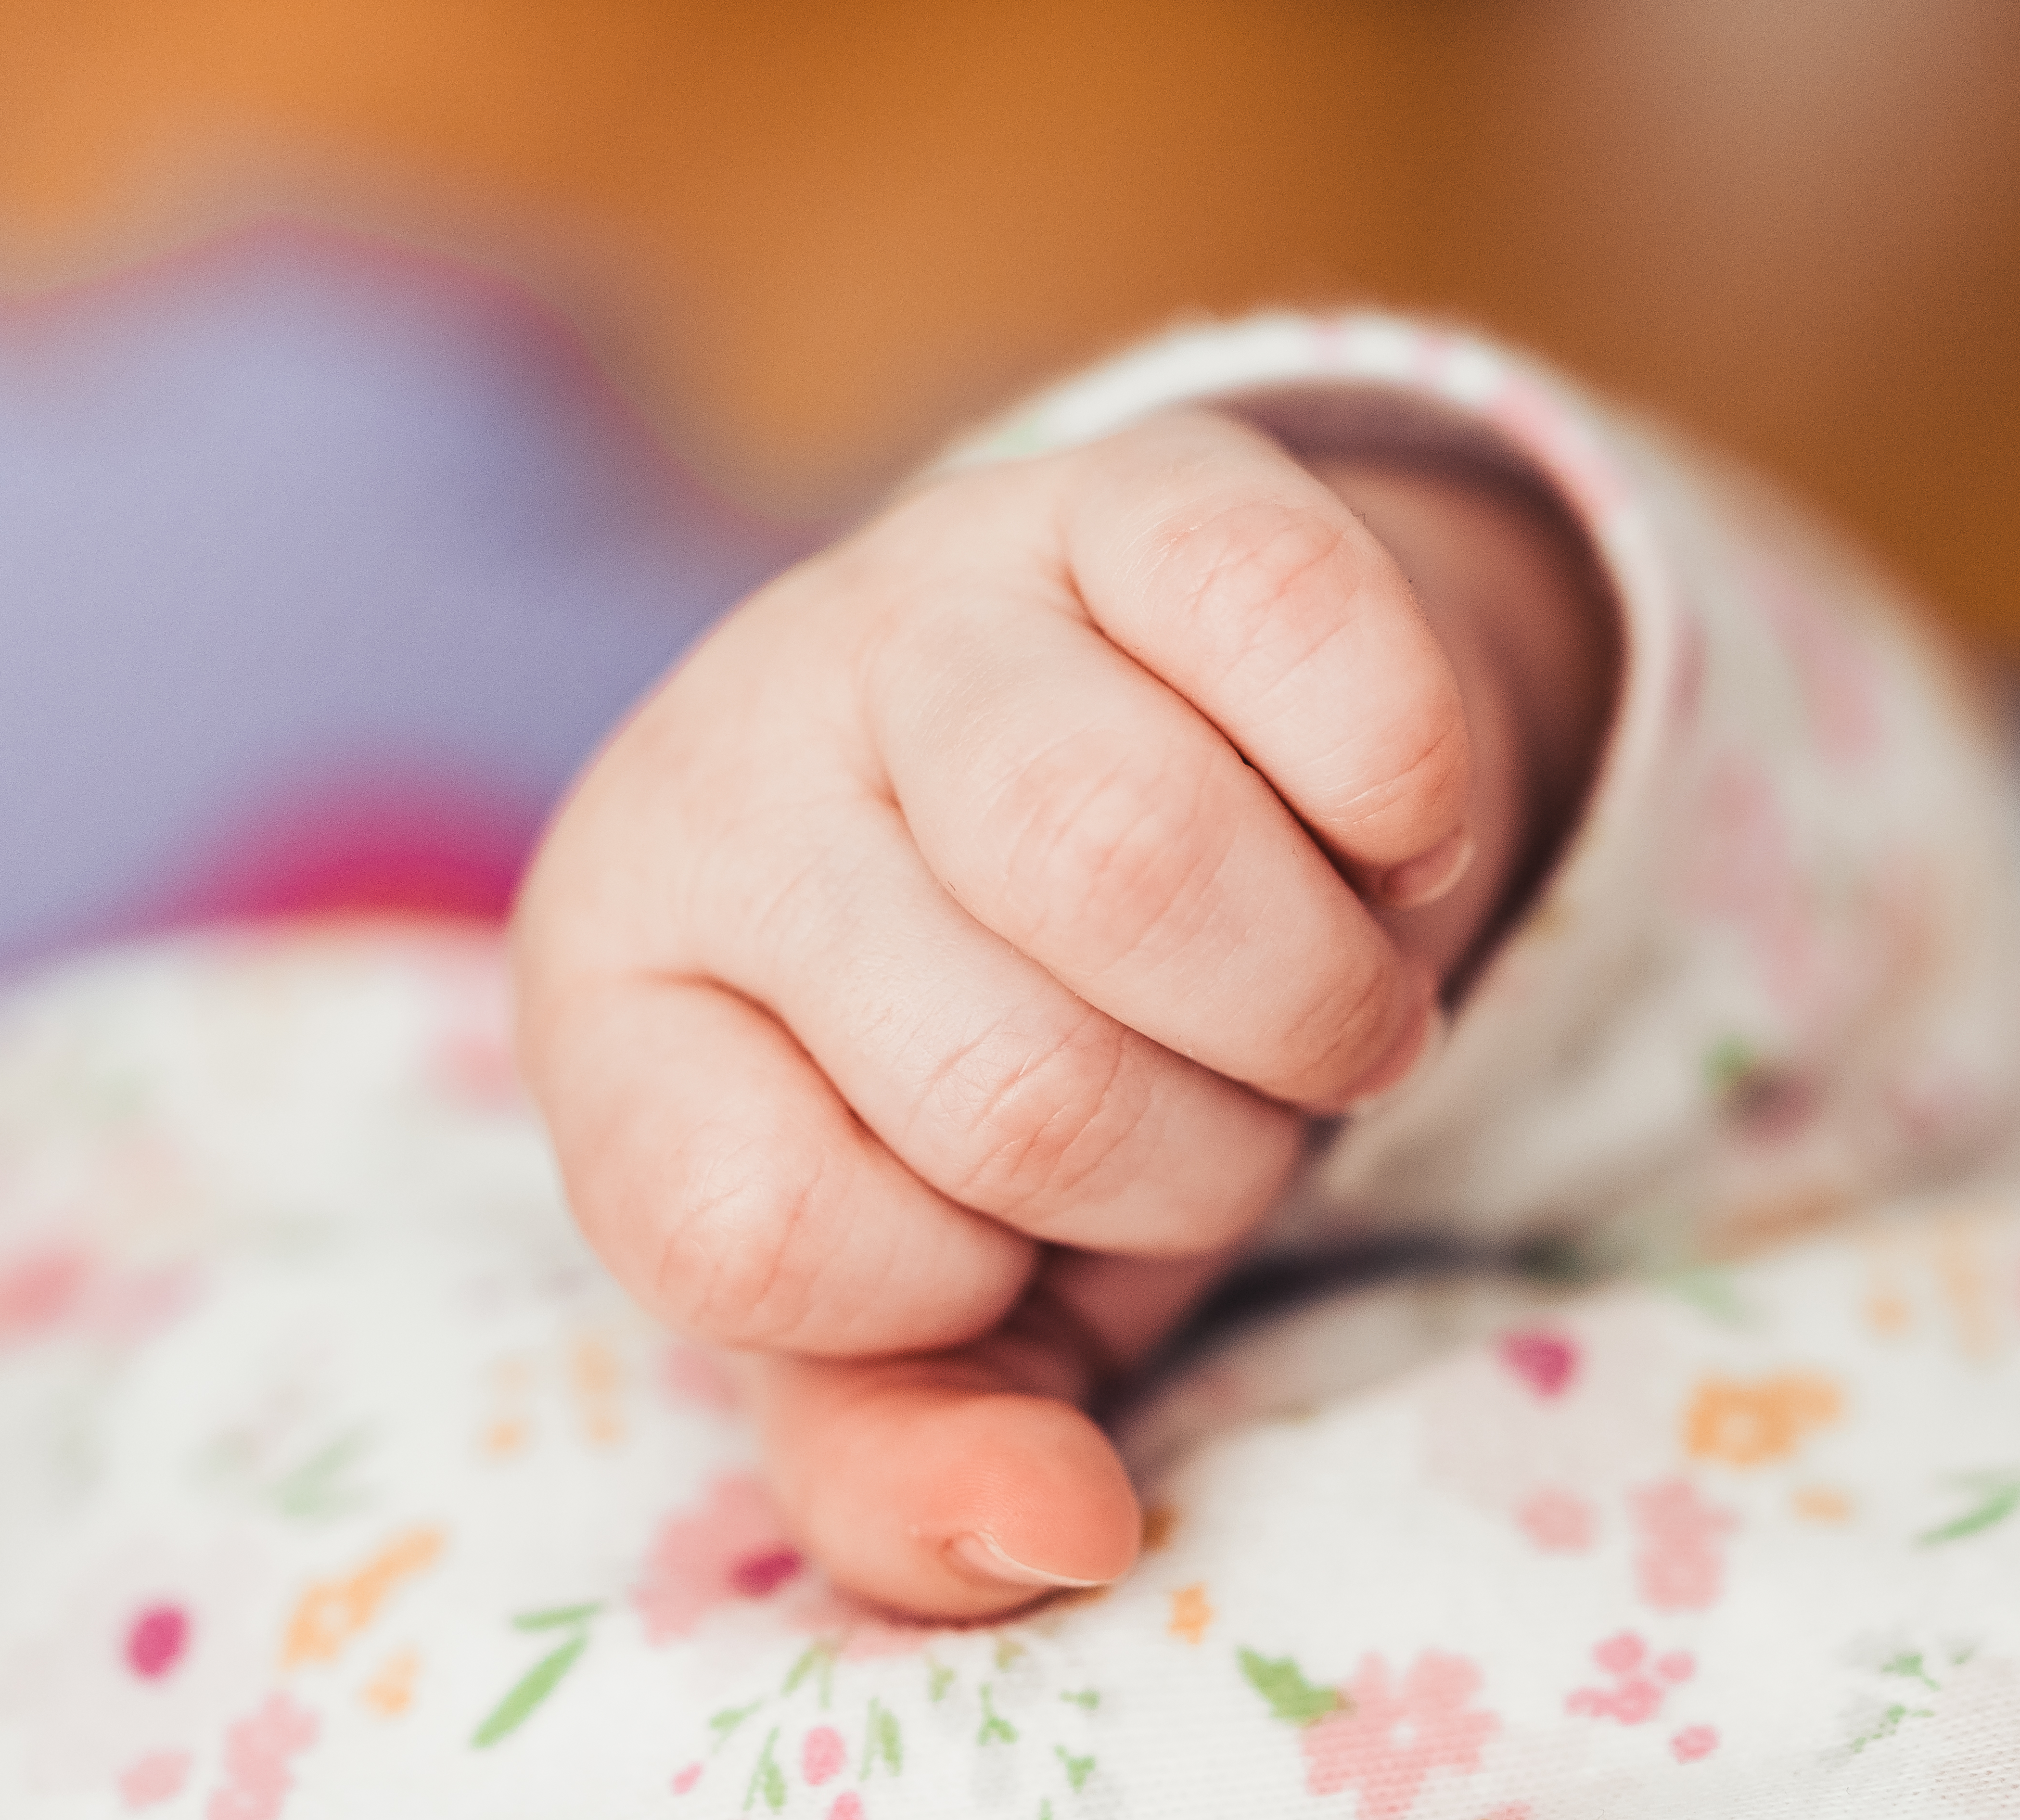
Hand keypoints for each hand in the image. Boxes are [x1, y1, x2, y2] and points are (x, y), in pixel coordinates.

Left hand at [515, 407, 1611, 1616]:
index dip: (957, 1274)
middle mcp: (728, 762)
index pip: (777, 1240)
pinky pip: (1310, 646)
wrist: (1115, 749)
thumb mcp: (927, 1286)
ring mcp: (927, 594)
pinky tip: (1367, 821)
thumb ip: (917, 1453)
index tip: (994, 1205)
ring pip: (1134, 859)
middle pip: (1011, 1082)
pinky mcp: (1136, 484)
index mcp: (617, 980)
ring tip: (1308, 989)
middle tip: (1209, 1092)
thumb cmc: (991, 1055)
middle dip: (1190, 1155)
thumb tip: (1047, 1534)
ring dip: (1312, 1003)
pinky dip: (1402, 799)